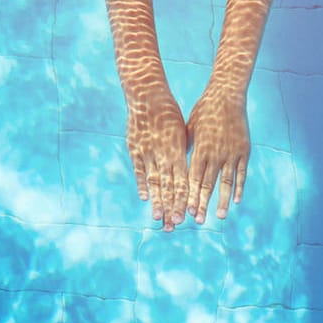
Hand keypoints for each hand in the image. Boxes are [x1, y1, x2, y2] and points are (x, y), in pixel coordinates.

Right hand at [125, 89, 189, 229]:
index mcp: (178, 150)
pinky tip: (145, 198)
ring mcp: (148, 152)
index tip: (187, 216)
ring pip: (155, 181)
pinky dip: (142, 184)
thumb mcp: (182, 132)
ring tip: (159, 218)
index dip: (185, 200)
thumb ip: (183, 152)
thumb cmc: (169, 113)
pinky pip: (139, 170)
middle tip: (175, 226)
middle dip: (172, 207)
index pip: (184, 181)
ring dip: (158, 201)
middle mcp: (164, 154)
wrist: (148, 95)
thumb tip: (187, 170)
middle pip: (170, 186)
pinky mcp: (135, 149)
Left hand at [186, 93, 249, 222]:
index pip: (193, 178)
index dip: (190, 196)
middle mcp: (215, 154)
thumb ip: (187, 149)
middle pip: (208, 183)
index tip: (186, 211)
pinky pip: (241, 173)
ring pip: (226, 182)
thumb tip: (180, 167)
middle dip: (202, 203)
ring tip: (221, 216)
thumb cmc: (203, 111)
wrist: (226, 96)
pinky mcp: (244, 150)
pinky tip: (237, 200)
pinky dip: (239, 186)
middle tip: (199, 221)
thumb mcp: (189, 129)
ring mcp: (231, 153)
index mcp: (200, 149)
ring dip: (223, 200)